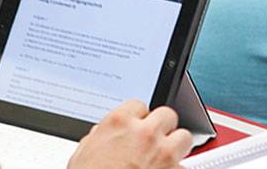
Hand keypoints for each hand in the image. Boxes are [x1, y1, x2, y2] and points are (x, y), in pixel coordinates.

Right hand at [67, 101, 190, 168]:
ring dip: (176, 147)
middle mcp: (144, 133)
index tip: (138, 126)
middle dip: (162, 128)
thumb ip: (100, 138)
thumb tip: (102, 135)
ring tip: (164, 159)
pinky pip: (183, 167)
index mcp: (119, 123)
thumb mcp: (82, 155)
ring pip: (184, 138)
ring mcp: (164, 153)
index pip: (139, 105)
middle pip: (167, 115)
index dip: (139, 118)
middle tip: (155, 141)